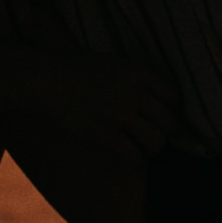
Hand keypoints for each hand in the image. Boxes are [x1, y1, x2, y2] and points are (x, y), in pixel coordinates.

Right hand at [46, 52, 175, 152]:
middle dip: (168, 130)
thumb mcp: (114, 63)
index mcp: (136, 71)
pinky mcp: (104, 135)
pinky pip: (134, 155)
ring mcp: (118, 115)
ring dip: (154, 147)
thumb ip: (136, 79)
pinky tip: (131, 155)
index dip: (175, 106)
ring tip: (146, 146)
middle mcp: (132, 93)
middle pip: (170, 121)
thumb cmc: (77, 69)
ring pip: (156, 141)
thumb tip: (158, 101)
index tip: (168, 112)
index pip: (174, 94)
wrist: (46, 80)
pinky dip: (137, 159)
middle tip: (159, 132)